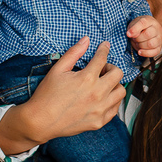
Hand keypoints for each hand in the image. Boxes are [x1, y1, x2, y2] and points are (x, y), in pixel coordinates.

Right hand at [0, 37, 125, 155]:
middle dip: (111, 67)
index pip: (102, 58)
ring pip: (121, 91)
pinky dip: (112, 101)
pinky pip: (115, 108)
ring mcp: (100, 109)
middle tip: (101, 69)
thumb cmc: (47, 95)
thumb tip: (86, 40)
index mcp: (86, 79)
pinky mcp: (99, 122)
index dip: (104, 49)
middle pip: (118, 74)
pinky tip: (102, 98)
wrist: (41, 122)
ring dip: (115, 84)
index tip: (105, 46)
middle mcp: (97, 94)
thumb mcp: (57, 70)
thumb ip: (74, 53)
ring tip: (103, 84)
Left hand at [128, 15, 161, 57]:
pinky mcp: (159, 48)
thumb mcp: (133, 24)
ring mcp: (159, 38)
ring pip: (151, 44)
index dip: (135, 29)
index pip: (143, 23)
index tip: (128, 34)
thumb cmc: (139, 28)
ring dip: (141, 45)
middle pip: (148, 34)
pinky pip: (154, 52)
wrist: (146, 31)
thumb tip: (134, 35)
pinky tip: (140, 52)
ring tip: (138, 43)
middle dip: (138, 38)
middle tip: (134, 38)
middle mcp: (157, 29)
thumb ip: (132, 28)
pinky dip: (145, 53)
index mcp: (150, 21)